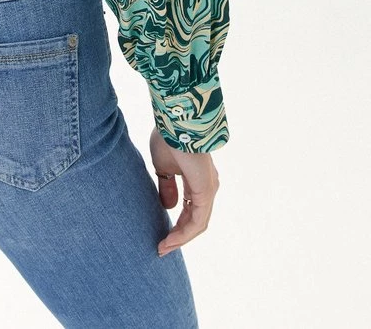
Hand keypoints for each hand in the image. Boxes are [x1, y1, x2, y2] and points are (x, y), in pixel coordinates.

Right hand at [149, 125, 219, 255]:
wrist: (175, 122)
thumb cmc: (167, 138)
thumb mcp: (163, 167)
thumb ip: (167, 187)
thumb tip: (168, 207)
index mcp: (197, 179)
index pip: (190, 208)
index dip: (176, 223)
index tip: (162, 235)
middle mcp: (207, 186)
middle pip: (195, 219)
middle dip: (178, 234)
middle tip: (162, 247)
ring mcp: (208, 190)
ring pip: (197, 223)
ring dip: (180, 238)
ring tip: (163, 248)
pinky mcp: (206, 192)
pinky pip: (197, 220)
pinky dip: (184, 233)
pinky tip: (170, 240)